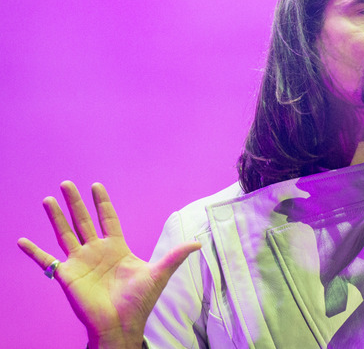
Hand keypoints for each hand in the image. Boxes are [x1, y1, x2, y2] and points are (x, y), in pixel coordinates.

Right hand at [17, 181, 200, 347]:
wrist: (122, 324)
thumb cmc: (139, 301)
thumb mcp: (158, 274)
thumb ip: (174, 256)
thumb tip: (198, 243)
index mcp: (116, 248)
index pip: (108, 219)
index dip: (102, 203)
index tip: (96, 185)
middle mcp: (96, 251)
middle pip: (83, 221)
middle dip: (75, 203)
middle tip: (67, 183)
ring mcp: (80, 262)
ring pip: (65, 234)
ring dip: (55, 218)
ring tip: (48, 200)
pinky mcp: (67, 276)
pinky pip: (46, 261)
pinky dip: (34, 252)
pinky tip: (21, 240)